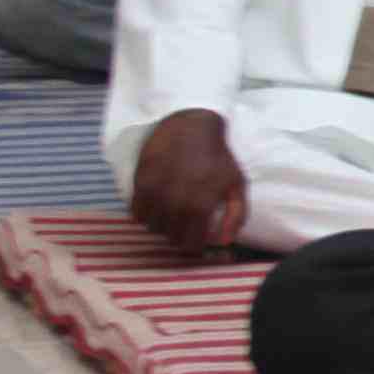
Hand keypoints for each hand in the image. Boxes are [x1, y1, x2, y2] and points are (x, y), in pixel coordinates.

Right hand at [129, 110, 247, 253]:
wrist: (190, 127)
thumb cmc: (217, 157)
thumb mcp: (236, 184)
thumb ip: (236, 215)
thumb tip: (225, 242)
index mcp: (199, 205)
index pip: (191, 244)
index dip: (195, 246)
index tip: (198, 240)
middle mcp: (174, 203)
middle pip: (171, 238)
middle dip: (180, 237)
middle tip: (186, 227)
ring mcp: (154, 193)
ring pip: (152, 227)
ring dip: (162, 227)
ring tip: (173, 216)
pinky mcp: (139, 183)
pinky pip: (136, 213)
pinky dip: (146, 215)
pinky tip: (157, 207)